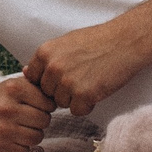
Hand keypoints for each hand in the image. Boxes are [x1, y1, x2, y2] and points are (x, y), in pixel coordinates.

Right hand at [0, 76, 52, 151]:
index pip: (48, 103)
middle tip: (29, 118)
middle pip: (44, 121)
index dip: (46, 106)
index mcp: (13, 88)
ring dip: (33, 134)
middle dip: (40, 120)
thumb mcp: (12, 85)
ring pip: (37, 137)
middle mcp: (7, 108)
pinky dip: (21, 147)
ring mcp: (3, 129)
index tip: (37, 106)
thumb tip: (55, 90)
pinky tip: (13, 137)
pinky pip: (25, 151)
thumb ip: (35, 85)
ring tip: (22, 128)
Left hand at [22, 23, 149, 116]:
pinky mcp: (84, 95)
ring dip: (75, 98)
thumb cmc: (98, 40)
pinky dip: (87, 105)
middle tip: (81, 76)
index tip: (61, 76)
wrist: (125, 41)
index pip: (33, 79)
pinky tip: (96, 89)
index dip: (48, 81)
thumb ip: (46, 59)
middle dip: (62, 90)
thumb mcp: (65, 42)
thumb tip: (26, 73)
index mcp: (45, 52)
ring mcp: (68, 82)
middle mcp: (53, 67)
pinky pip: (77, 111)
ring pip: (62, 103)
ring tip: (90, 80)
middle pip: (47, 93)